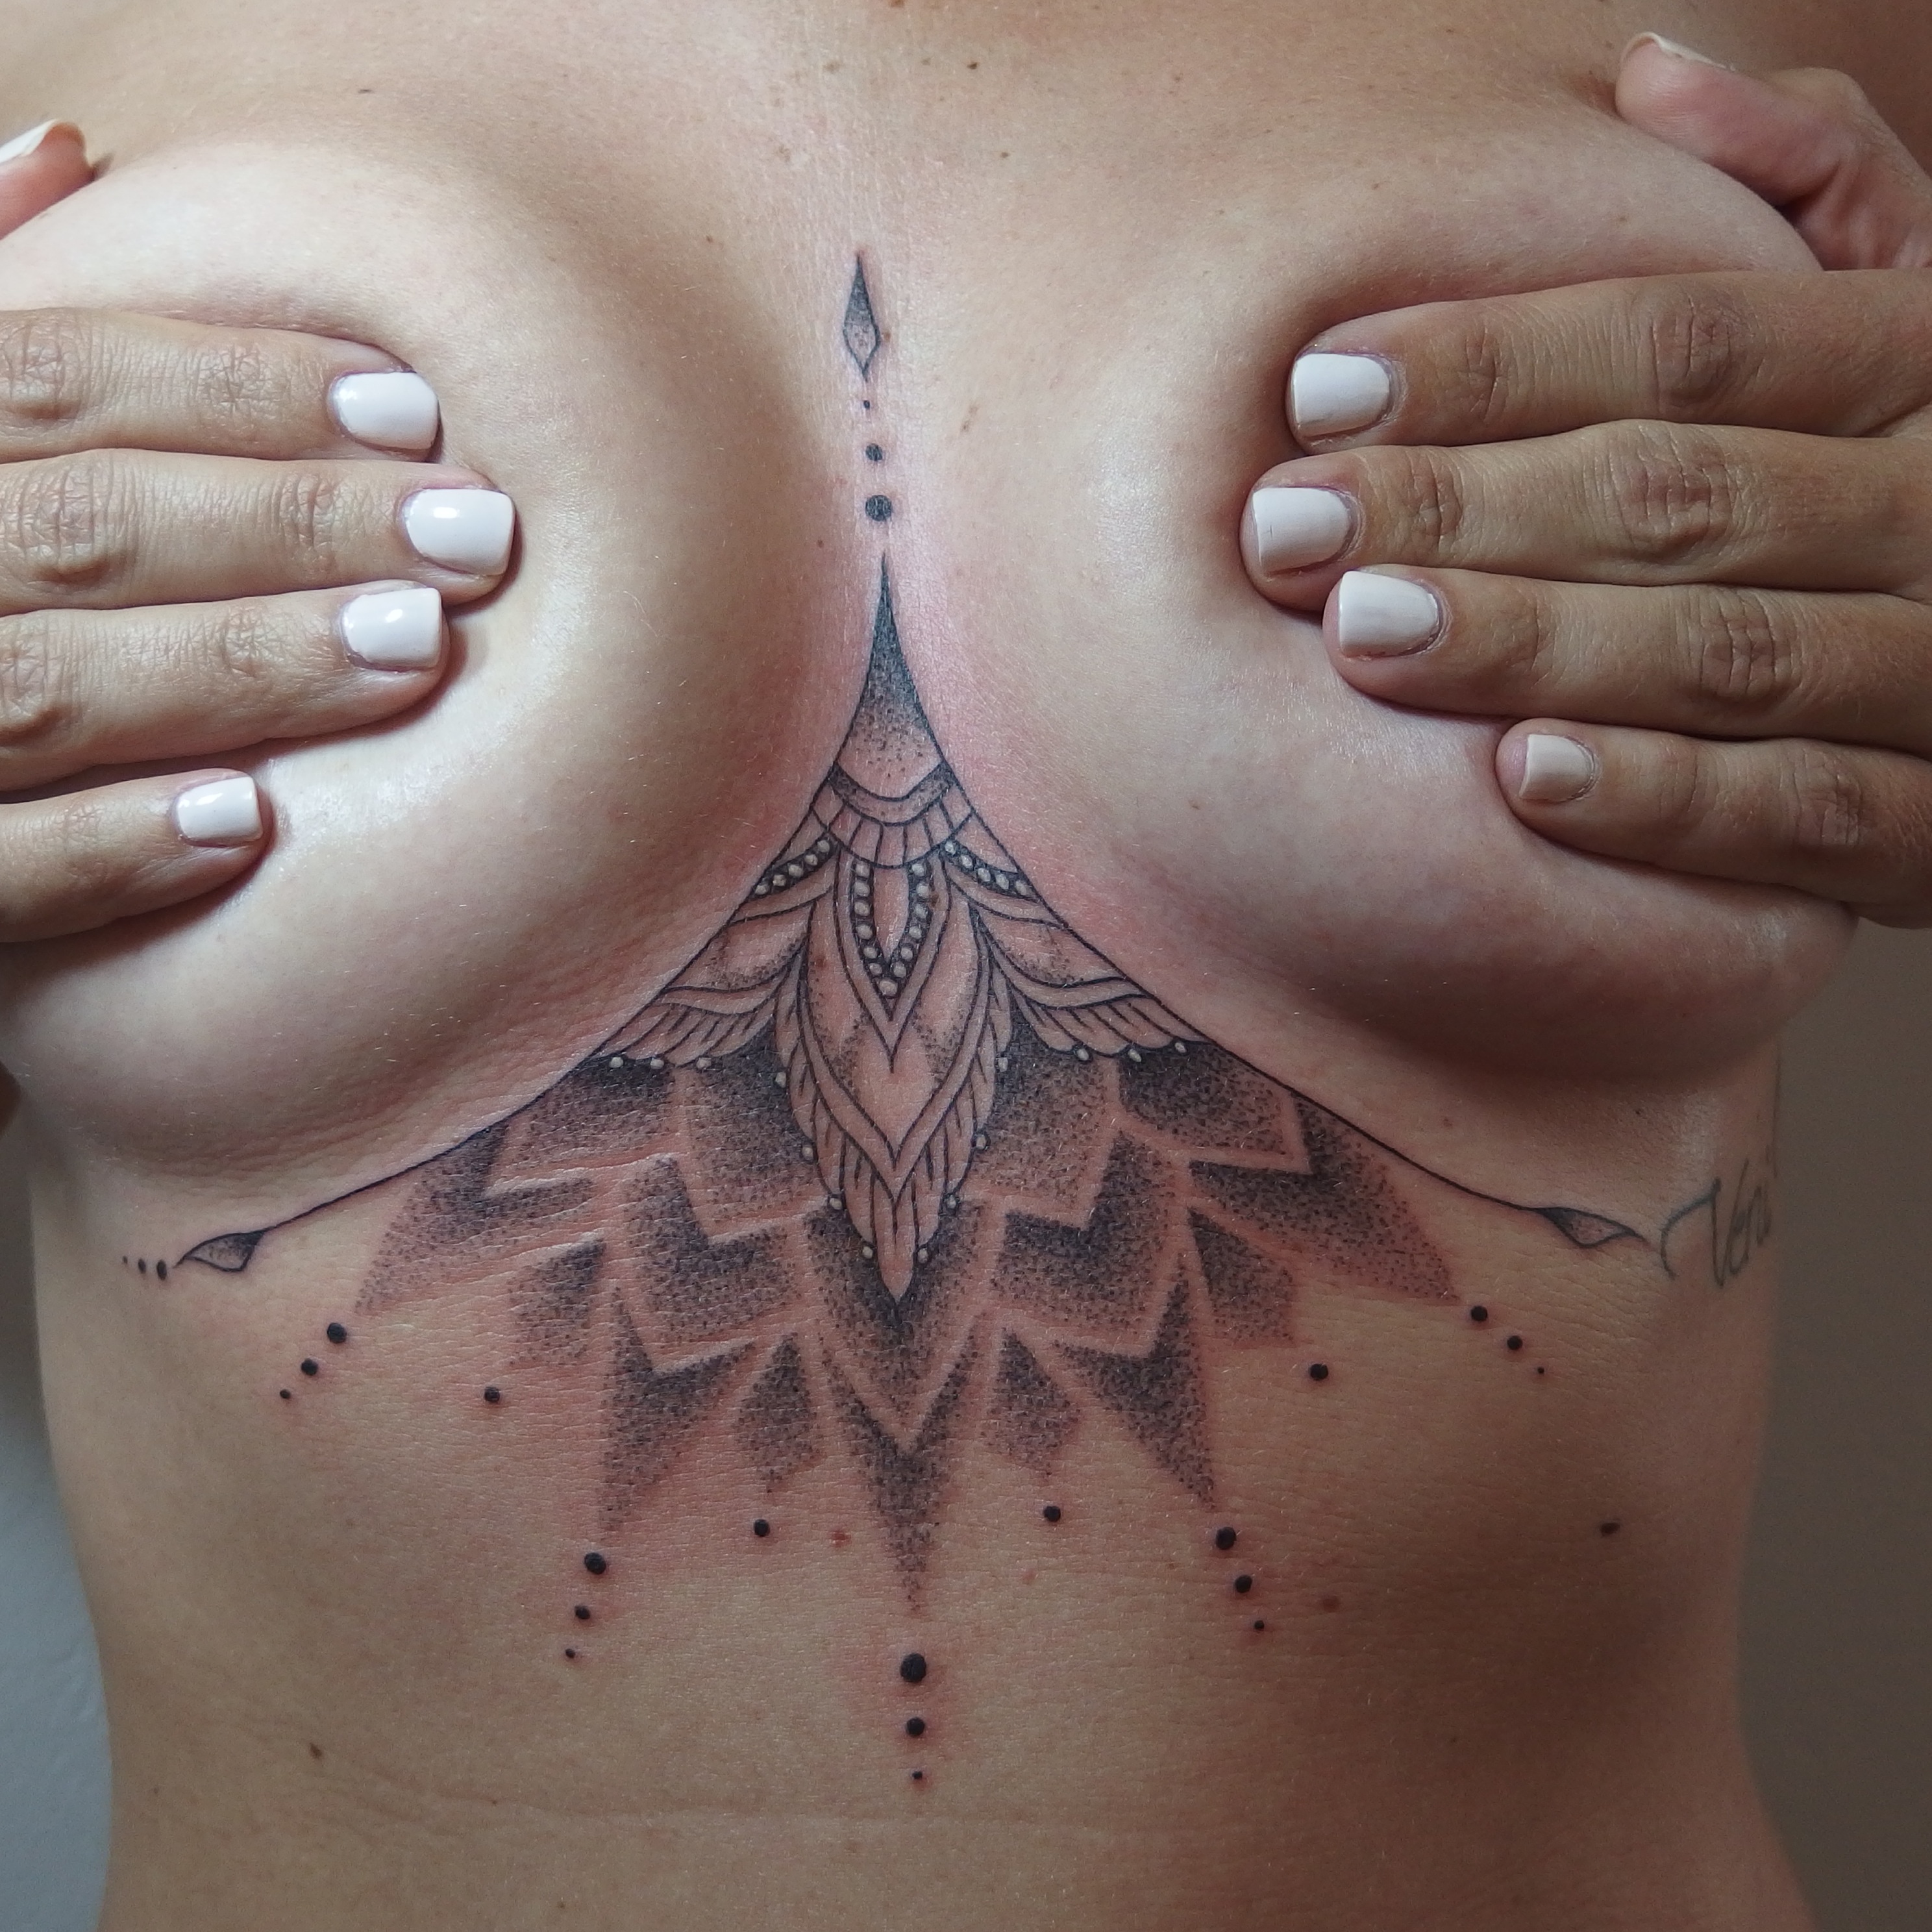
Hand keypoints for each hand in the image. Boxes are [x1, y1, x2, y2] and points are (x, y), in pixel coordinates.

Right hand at [0, 120, 515, 950]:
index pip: (54, 376)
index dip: (235, 386)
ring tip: (412, 648)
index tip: (414, 408)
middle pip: (83, 527)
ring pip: (44, 684)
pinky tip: (252, 822)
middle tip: (473, 537)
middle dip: (290, 524)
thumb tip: (60, 149)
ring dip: (239, 666)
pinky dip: (111, 844)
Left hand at [1240, 38, 1931, 925]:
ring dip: (1534, 644)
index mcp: (1918, 361)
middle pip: (1683, 496)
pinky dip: (1662, 799)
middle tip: (1287, 526)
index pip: (1692, 340)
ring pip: (1729, 655)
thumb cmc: (1874, 466)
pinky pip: (1797, 814)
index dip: (1496, 360)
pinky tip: (1515, 777)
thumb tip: (1656, 71)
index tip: (1317, 385)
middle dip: (1467, 508)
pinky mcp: (1931, 827)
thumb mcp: (1877, 300)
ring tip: (1363, 631)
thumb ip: (1796, 182)